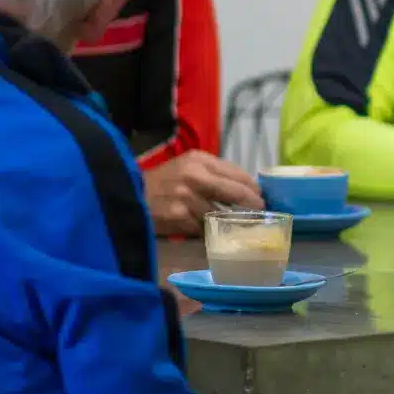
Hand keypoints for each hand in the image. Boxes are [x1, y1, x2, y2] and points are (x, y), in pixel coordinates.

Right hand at [142, 151, 263, 237]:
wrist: (131, 193)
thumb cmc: (165, 181)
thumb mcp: (189, 167)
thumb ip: (216, 174)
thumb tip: (249, 190)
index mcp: (200, 160)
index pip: (238, 174)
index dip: (253, 189)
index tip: (262, 199)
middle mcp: (194, 175)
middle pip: (235, 193)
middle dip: (251, 206)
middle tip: (259, 215)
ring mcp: (186, 197)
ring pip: (221, 214)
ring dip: (229, 223)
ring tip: (235, 227)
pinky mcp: (179, 216)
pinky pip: (203, 228)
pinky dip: (208, 232)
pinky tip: (209, 233)